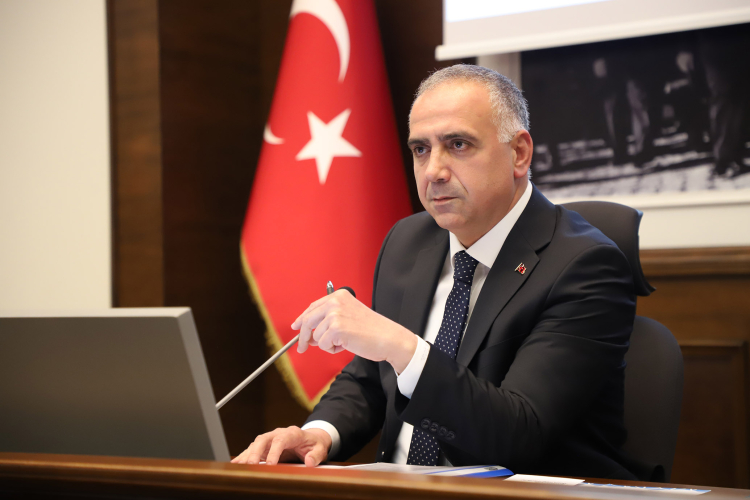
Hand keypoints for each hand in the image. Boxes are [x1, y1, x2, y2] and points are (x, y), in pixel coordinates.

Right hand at [231, 426, 330, 466]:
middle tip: (251, 465)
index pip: (281, 440)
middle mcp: (278, 434)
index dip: (274, 451)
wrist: (310, 440)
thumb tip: (309, 462)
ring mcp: (269, 439)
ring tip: (238, 467)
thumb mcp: (320, 449)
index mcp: (292, 433)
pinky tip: (235, 465)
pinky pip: (252, 450)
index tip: (270, 464)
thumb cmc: (314, 444)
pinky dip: (243, 457)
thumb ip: (316, 455)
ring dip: (246, 455)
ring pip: (255, 445)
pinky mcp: (264, 447)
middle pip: (263, 440)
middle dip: (256, 452)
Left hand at [292, 290, 417, 372]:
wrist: (388, 338)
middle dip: (302, 337)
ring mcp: (335, 315)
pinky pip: (323, 345)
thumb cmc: (372, 330)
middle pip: (307, 321)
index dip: (301, 319)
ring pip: (316, 337)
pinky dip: (332, 349)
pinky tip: (347, 345)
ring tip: (346, 342)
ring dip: (328, 344)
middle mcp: (335, 302)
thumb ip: (329, 321)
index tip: (295, 327)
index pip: (312, 307)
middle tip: (301, 348)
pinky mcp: (336, 329)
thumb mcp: (349, 316)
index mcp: (339, 296)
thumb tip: (307, 335)